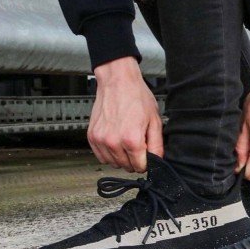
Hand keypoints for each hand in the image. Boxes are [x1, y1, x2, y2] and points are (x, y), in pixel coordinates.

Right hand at [88, 57, 163, 172]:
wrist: (117, 81)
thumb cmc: (136, 96)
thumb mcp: (154, 120)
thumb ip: (157, 144)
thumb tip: (157, 161)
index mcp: (131, 139)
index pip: (140, 167)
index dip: (146, 162)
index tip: (146, 154)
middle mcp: (114, 142)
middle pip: (126, 167)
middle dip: (134, 160)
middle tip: (137, 144)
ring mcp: (101, 140)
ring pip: (113, 164)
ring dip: (121, 158)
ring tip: (125, 141)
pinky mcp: (92, 136)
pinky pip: (100, 156)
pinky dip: (108, 153)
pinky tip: (115, 141)